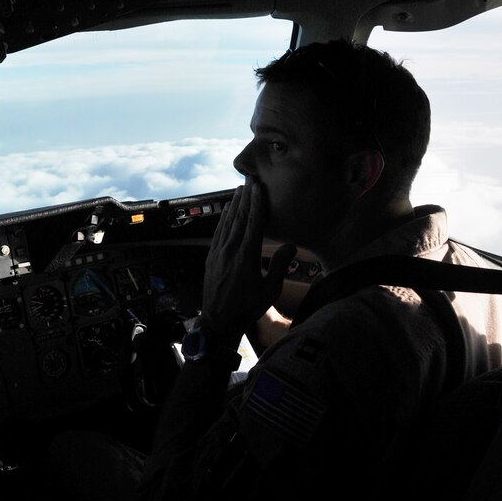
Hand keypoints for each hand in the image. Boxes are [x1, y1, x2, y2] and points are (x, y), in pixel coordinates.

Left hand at [198, 177, 296, 346]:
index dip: (257, 203)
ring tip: (241, 188)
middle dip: (246, 197)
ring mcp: (218, 253)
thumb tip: (291, 246)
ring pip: (227, 223)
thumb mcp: (269, 291)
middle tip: (251, 178)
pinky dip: (224, 218)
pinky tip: (228, 209)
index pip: (254, 224)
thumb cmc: (247, 308)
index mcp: (247, 257)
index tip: (260, 187)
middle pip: (240, 218)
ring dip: (235, 204)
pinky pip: (218, 232)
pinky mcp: (211, 257)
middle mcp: (230, 251)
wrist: (218, 322)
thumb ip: (279, 266)